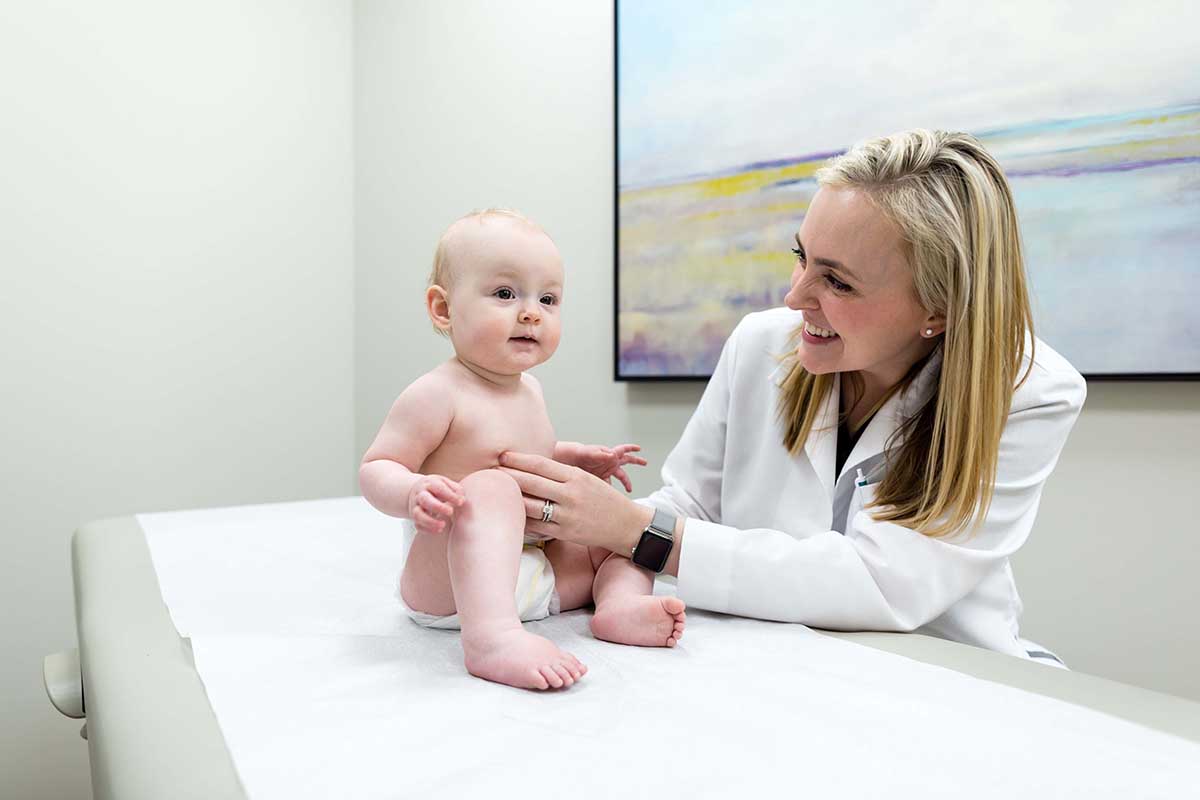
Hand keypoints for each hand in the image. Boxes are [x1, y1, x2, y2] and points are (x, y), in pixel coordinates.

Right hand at [407, 474, 465, 534]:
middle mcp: (420, 495)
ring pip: (418, 514)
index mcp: (429, 483)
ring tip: (443, 525)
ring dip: (430, 521)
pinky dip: (427, 529)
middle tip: (451, 512)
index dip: (450, 495)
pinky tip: (439, 530)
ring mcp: (415, 507)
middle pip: (425, 500)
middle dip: (438, 507)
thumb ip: (456, 490)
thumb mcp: (446, 484)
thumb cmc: (437, 488)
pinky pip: (418, 525)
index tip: (460, 502)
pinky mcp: (414, 518)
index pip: (438, 488)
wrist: (418, 491)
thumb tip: (461, 500)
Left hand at [498, 451, 652, 551]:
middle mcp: (570, 494)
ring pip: (530, 505)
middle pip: (531, 482)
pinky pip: (537, 526)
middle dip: (508, 476)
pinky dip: (522, 520)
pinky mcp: (565, 532)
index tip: (503, 456)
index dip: (518, 459)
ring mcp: (567, 515)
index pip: (540, 464)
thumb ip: (562, 475)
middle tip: (491, 471)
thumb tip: (533, 468)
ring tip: (496, 493)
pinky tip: (511, 515)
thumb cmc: (604, 500)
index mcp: (575, 477)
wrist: (626, 525)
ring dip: (511, 498)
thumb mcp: (587, 480)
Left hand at [572, 443, 647, 492]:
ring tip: (629, 489)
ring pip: (619, 476)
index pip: (623, 450)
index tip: (639, 449)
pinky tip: (610, 496)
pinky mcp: (600, 478)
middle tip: (645, 463)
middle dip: (636, 462)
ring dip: (625, 482)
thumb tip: (613, 454)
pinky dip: (610, 490)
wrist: (568, 462)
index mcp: (609, 455)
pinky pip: (609, 485)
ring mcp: (605, 470)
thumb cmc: (578, 454)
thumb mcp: (590, 452)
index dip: (632, 449)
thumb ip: (601, 454)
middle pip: (626, 461)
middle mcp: (609, 462)